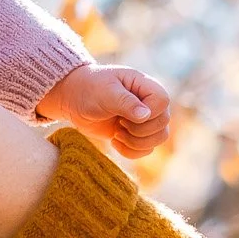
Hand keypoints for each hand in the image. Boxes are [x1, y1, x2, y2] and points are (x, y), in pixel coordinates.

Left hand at [37, 62, 170, 158]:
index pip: (163, 102)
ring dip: (136, 143)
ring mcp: (145, 120)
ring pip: (159, 139)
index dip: (148, 114)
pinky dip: (130, 151)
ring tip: (117, 133)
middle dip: (138, 131)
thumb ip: (126, 103)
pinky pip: (146, 150)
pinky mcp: (136, 134)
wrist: (75, 100)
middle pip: (163, 124)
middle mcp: (150, 103)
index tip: (124, 114)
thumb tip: (146, 116)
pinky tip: (114, 141)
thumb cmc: (89, 89)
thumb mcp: (105, 92)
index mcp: (145, 86)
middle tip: (118, 123)